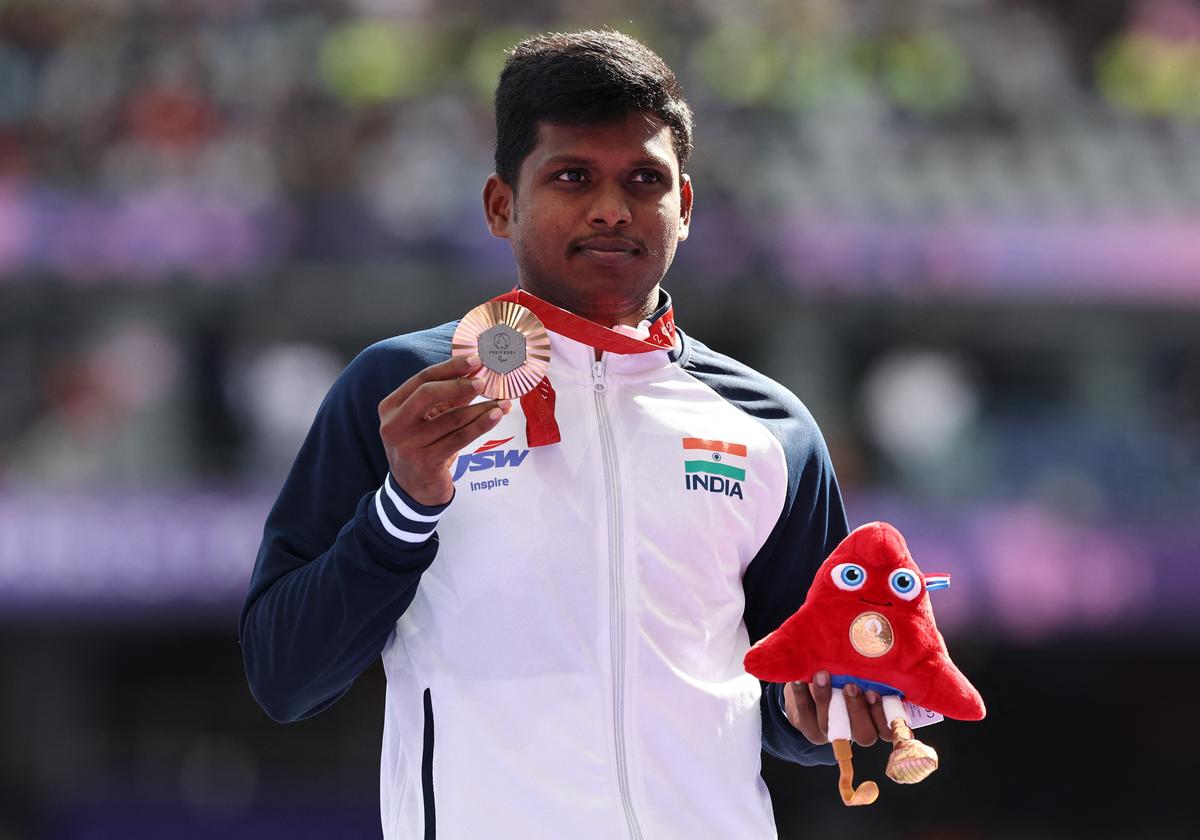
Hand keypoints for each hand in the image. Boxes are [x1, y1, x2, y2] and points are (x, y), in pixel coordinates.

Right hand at [378, 354, 510, 505]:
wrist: (414, 490)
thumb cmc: (423, 446)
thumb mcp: (428, 420)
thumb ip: (448, 398)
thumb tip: (476, 374)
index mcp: (391, 407)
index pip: (421, 379)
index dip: (449, 368)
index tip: (475, 360)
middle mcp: (394, 425)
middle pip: (427, 393)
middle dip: (459, 384)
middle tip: (484, 380)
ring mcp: (407, 445)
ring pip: (451, 418)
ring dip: (481, 408)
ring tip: (502, 402)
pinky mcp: (425, 462)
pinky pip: (459, 438)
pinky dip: (480, 425)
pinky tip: (496, 416)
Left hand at [782, 670, 893, 746]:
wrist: (815, 687)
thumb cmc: (848, 675)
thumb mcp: (863, 672)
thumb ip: (871, 669)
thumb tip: (877, 645)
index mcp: (878, 719)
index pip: (888, 729)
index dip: (884, 716)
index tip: (875, 693)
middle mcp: (858, 730)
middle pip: (864, 735)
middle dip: (857, 710)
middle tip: (850, 686)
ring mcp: (834, 732)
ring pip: (831, 726)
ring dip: (826, 699)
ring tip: (823, 675)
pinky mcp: (811, 730)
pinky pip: (806, 714)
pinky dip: (801, 694)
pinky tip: (799, 678)